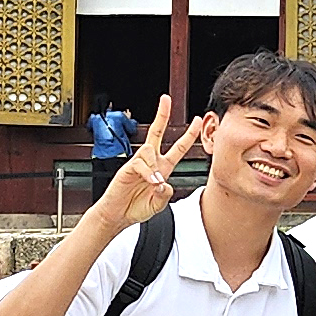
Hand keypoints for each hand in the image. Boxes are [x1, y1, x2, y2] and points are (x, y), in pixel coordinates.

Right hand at [105, 97, 210, 232]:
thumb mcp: (158, 204)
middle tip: (166, 99)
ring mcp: (138, 164)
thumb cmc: (136, 208)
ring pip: (149, 150)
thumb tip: (164, 183)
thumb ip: (165, 195)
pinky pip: (139, 164)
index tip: (197, 121)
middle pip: (156, 132)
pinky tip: (151, 182)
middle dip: (161, 115)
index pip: (178, 148)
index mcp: (162, 168)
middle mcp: (151, 162)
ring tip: (155, 183)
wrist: (118, 216)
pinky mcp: (127, 168)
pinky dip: (147, 173)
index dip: (188, 135)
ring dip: (155, 166)